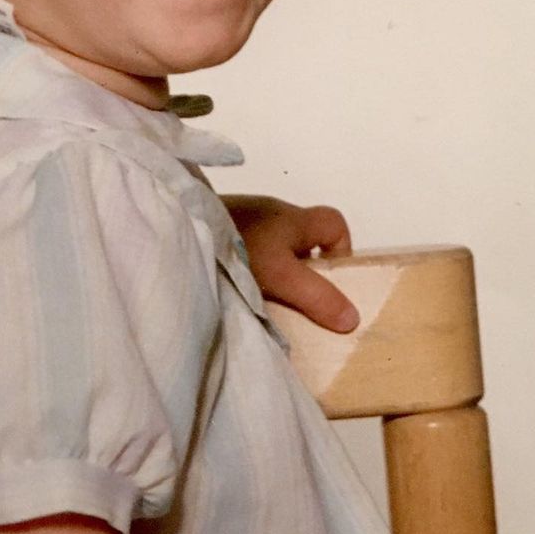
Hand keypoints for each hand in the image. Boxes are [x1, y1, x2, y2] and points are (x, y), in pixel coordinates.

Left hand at [221, 195, 358, 333]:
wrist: (181, 226)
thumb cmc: (240, 246)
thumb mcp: (283, 276)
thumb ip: (317, 297)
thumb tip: (353, 318)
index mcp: (295, 219)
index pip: (335, 224)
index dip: (341, 251)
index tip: (329, 283)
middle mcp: (273, 215)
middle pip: (304, 240)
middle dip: (306, 271)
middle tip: (297, 302)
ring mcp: (245, 221)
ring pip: (275, 247)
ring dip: (276, 273)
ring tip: (266, 301)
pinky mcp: (223, 231)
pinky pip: (250, 250)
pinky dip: (252, 270)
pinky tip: (240, 290)